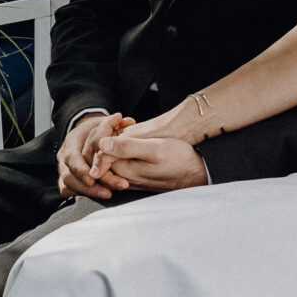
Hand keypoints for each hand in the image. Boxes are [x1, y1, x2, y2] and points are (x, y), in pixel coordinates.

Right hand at [56, 111, 118, 198]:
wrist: (86, 133)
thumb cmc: (97, 129)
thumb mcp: (105, 123)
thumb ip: (114, 124)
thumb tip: (127, 121)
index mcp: (71, 141)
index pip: (72, 157)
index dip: (82, 168)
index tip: (96, 176)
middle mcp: (65, 156)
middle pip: (70, 175)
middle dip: (89, 186)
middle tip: (108, 192)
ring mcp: (65, 169)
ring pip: (69, 185)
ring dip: (89, 192)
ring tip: (107, 194)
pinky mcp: (69, 179)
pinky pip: (69, 190)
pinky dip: (83, 194)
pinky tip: (97, 196)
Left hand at [93, 126, 209, 193]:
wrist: (197, 173)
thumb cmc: (179, 160)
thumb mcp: (155, 149)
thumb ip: (127, 147)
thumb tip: (102, 144)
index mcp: (124, 169)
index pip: (99, 151)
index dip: (103, 130)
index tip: (117, 118)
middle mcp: (123, 177)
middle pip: (100, 155)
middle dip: (105, 134)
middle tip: (118, 119)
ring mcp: (129, 178)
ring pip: (109, 158)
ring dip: (112, 139)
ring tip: (123, 123)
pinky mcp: (137, 176)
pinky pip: (118, 161)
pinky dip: (119, 146)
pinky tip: (129, 135)